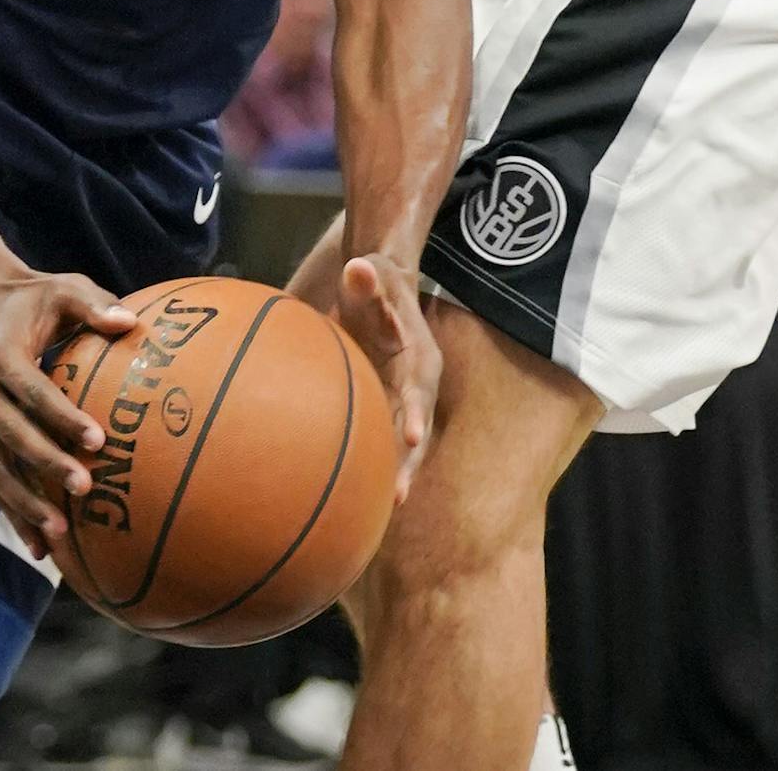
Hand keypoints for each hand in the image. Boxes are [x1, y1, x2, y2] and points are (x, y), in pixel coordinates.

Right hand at [0, 269, 135, 558]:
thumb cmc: (32, 298)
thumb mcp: (62, 288)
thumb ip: (94, 304)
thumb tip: (131, 322)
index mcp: (0, 356)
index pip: (32, 390)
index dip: (62, 416)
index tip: (97, 439)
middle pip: (12, 435)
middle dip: (46, 465)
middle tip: (85, 487)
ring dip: (25, 502)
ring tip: (60, 533)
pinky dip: (14, 513)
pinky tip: (41, 548)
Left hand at [338, 255, 439, 503]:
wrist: (379, 287)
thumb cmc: (372, 281)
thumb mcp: (371, 275)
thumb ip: (366, 278)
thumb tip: (358, 267)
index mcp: (418, 356)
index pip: (419, 388)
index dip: (416, 413)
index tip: (410, 439)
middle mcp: (416, 384)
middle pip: (416, 428)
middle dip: (409, 463)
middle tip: (396, 495)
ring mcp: (402, 398)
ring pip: (403, 444)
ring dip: (396, 474)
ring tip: (383, 508)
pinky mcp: (386, 405)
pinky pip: (384, 439)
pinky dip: (377, 465)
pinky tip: (358, 495)